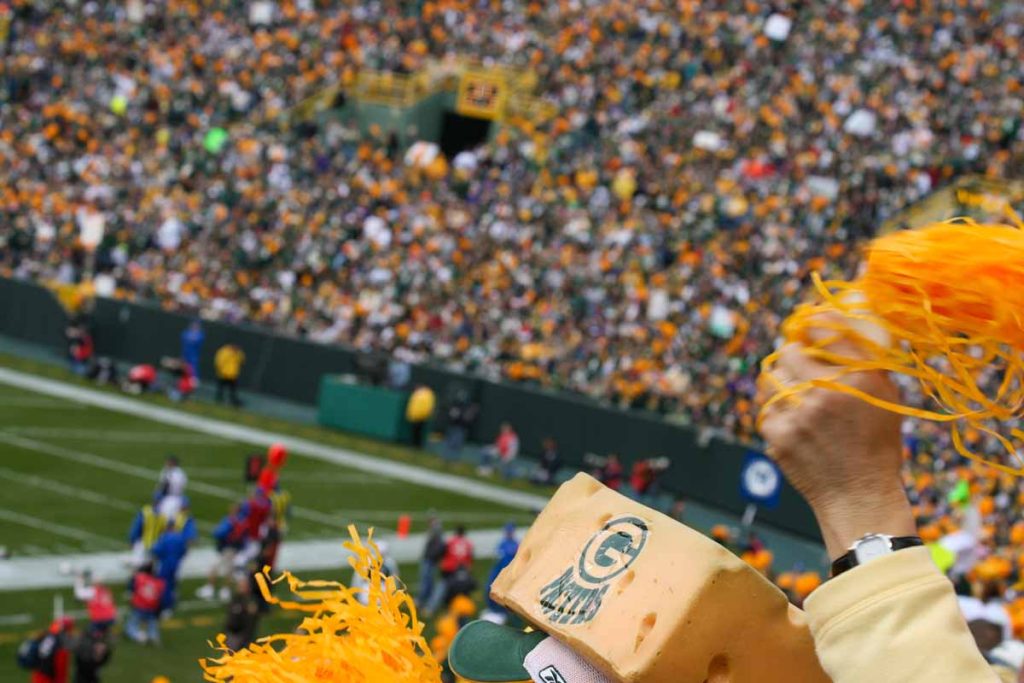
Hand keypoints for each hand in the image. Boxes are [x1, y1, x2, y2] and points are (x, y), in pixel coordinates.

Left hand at [757, 319, 915, 560]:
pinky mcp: (779, 433)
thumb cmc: (877, 448)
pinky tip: (792, 419)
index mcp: (859, 378)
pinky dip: (776, 410)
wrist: (859, 497)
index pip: (824, 328)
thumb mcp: (887, 399)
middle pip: (789, 351)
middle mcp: (827, 391)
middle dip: (793, 355)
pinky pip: (766, 407)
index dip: (812, 323)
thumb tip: (848, 328)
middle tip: (799, 362)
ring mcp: (799, 413)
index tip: (809, 325)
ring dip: (779, 380)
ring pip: (771, 377)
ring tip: (793, 391)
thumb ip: (867, 364)